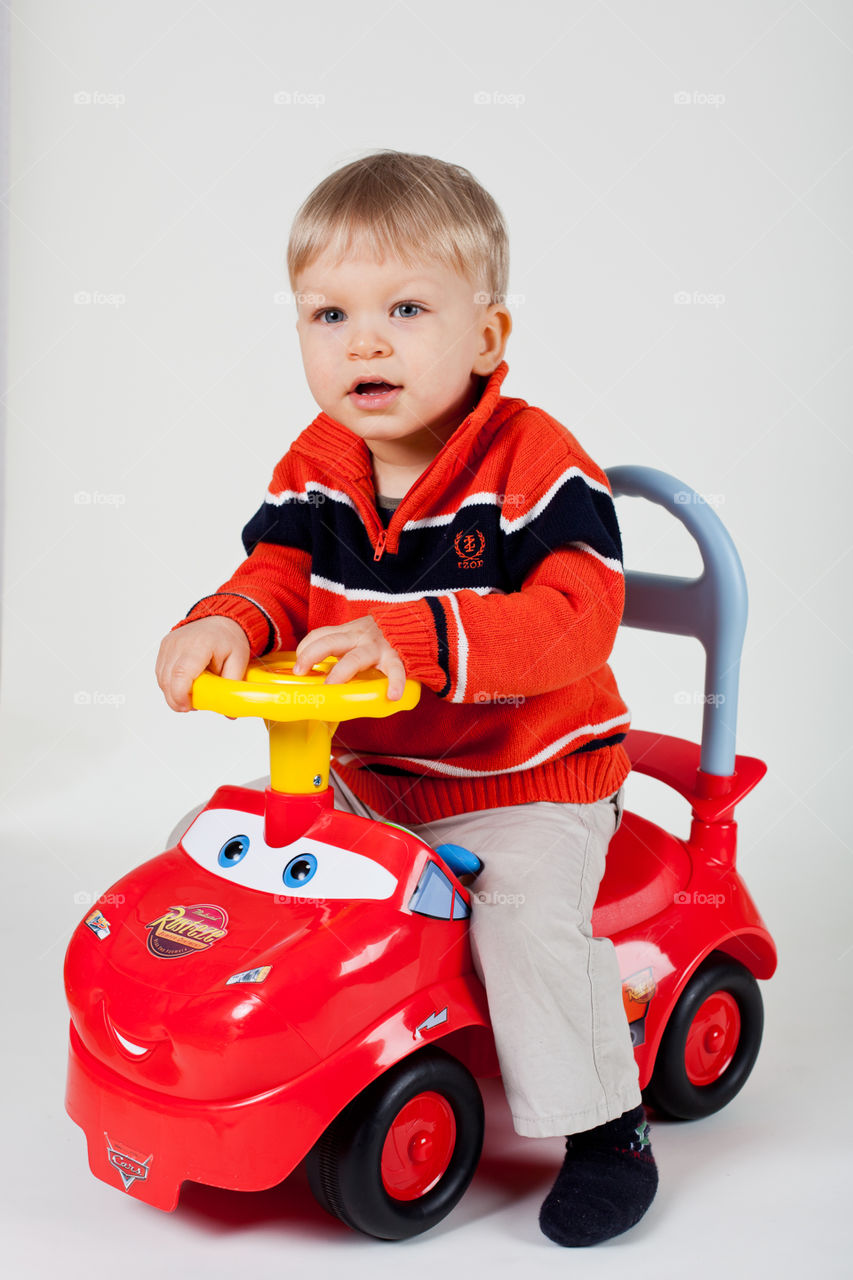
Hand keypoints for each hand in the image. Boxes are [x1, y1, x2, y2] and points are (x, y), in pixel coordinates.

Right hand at [155, 616, 250, 711]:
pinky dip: (170, 683)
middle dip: (177, 699)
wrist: (220, 620)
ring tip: (192, 692)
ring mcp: (169, 644)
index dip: (180, 695)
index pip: (181, 673)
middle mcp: (180, 643)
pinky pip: (161, 672)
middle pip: (168, 679)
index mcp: (200, 645)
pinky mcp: (164, 647)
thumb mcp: (239, 661)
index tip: (187, 707)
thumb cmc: (228, 639)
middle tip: (192, 706)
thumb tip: (229, 714)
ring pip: (162, 678)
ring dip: (173, 692)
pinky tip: (184, 684)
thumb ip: (232, 686)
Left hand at [292, 615, 406, 699]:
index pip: (319, 634)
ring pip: (355, 659)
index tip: (297, 664)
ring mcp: (376, 647)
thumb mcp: (357, 634)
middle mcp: (358, 637)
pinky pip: (395, 670)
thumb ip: (341, 646)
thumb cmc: (382, 635)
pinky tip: (392, 695)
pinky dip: (395, 683)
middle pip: (329, 642)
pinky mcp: (395, 657)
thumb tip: (317, 668)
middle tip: (300, 672)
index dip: (305, 648)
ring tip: (331, 686)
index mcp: (348, 632)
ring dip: (341, 673)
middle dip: (310, 656)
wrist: (415, 623)